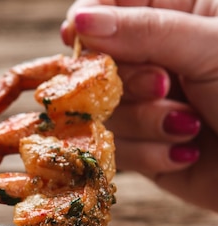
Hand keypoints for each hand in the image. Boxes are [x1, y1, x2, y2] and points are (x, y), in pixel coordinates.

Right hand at [61, 1, 217, 211]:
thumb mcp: (210, 48)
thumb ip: (145, 30)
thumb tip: (80, 17)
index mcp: (180, 13)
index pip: (113, 5)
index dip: (90, 22)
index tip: (77, 38)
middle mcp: (159, 59)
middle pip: (99, 64)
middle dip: (129, 81)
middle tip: (165, 87)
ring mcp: (150, 106)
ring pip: (104, 111)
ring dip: (145, 123)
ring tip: (188, 126)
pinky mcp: (145, 150)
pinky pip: (118, 150)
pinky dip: (149, 153)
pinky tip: (186, 153)